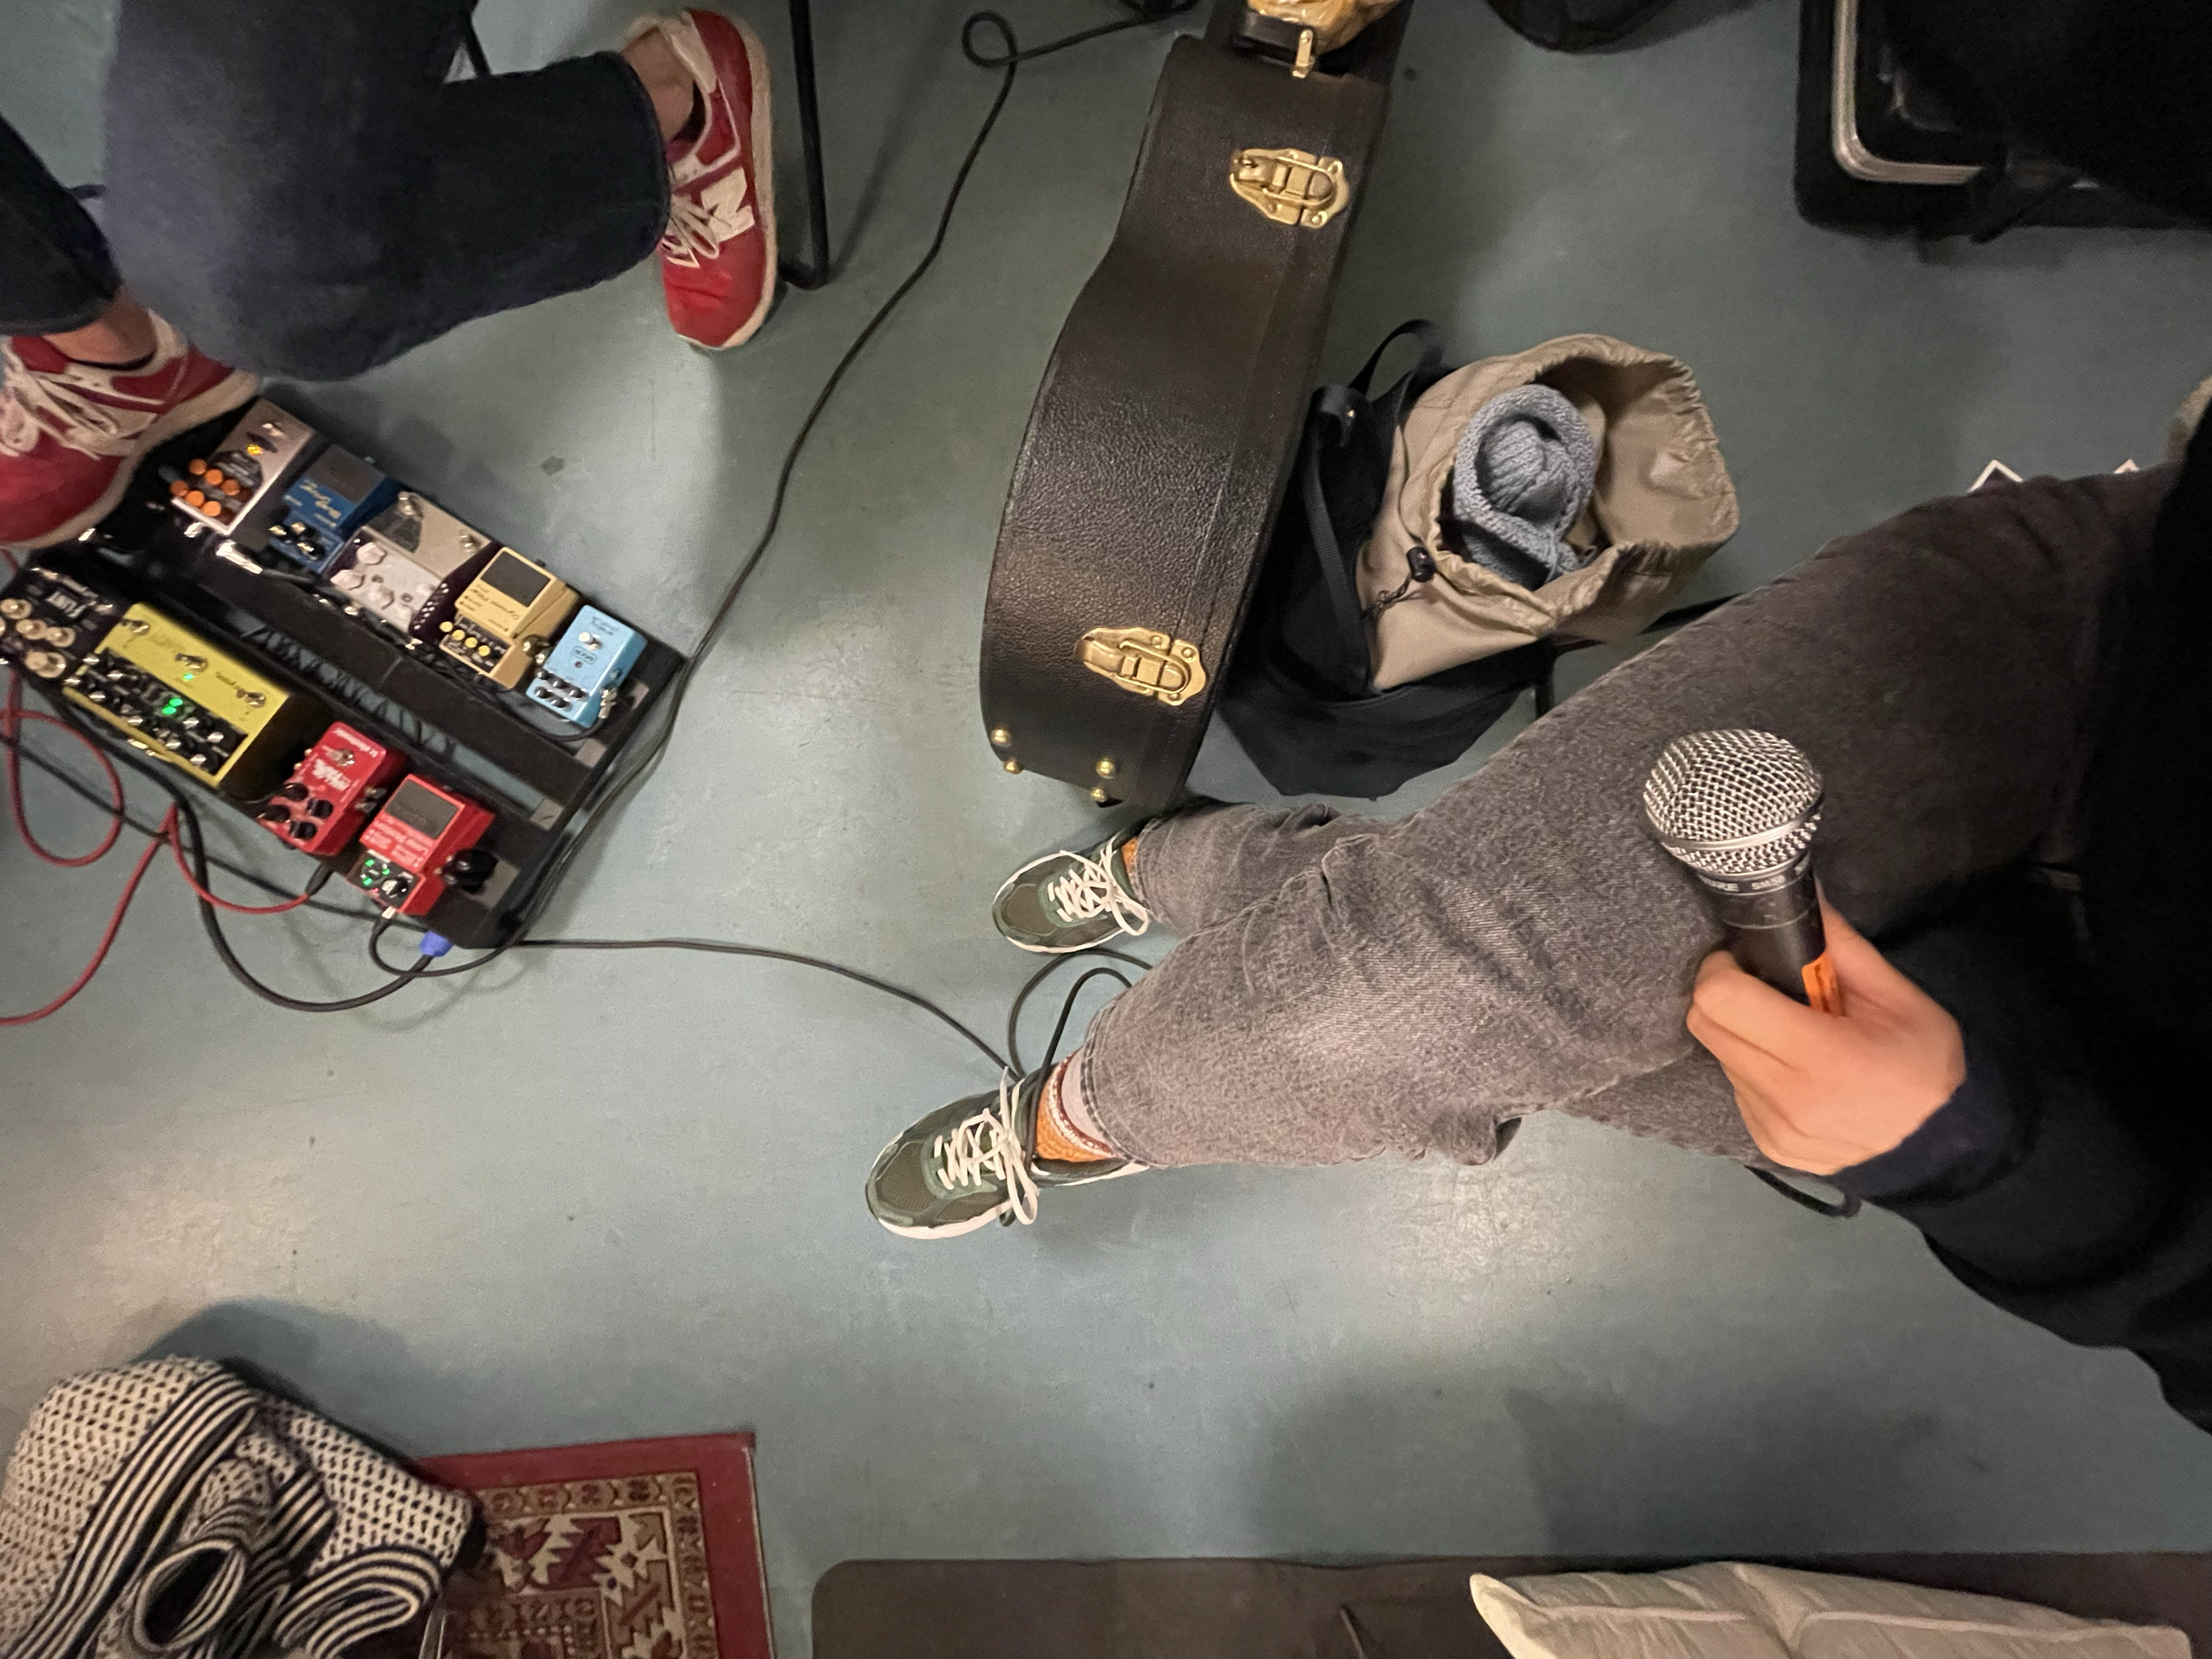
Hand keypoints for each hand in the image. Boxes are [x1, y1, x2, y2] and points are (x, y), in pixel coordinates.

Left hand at [1687, 900, 1964, 1174]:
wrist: (1942, 1142)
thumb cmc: (1924, 1062)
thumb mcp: (1899, 997)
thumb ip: (1841, 945)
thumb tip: (1800, 892)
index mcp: (1825, 1058)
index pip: (1722, 998)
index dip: (1723, 969)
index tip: (1744, 961)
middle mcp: (1790, 1100)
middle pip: (1706, 1024)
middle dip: (1725, 997)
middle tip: (1766, 991)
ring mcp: (1775, 1129)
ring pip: (1717, 1056)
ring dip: (1741, 1036)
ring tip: (1791, 1035)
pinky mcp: (1769, 1146)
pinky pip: (1735, 1089)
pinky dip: (1754, 1071)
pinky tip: (1795, 1071)